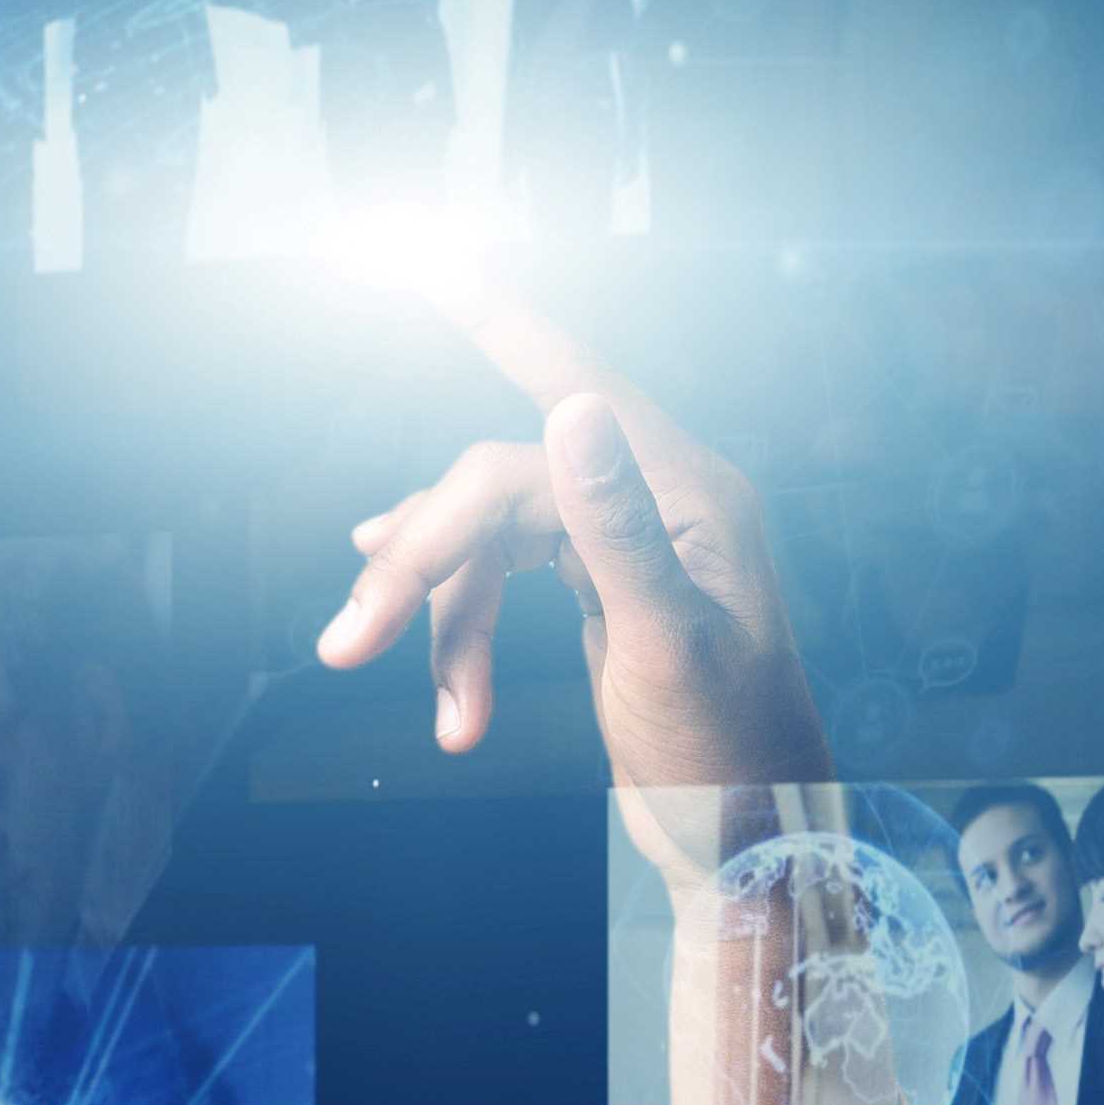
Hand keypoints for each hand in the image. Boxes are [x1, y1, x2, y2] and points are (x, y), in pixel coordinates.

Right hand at [310, 305, 823, 796]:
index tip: (416, 257)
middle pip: (499, 484)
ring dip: (438, 618)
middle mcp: (658, 497)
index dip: (491, 315)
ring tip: (426, 706)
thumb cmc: (732, 758)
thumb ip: (617, 528)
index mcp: (691, 492)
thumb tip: (568, 407)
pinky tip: (441, 691)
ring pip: (489, 540)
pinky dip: (462, 635)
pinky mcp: (600, 587)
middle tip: (349, 641)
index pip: (572, 380)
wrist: (754, 847)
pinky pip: (501, 580)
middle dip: (422, 561)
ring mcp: (625, 540)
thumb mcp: (669, 646)